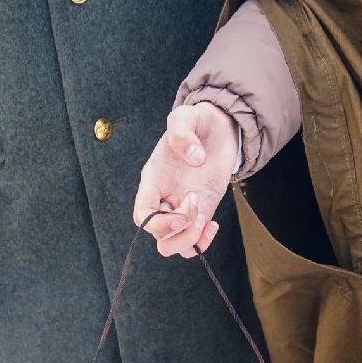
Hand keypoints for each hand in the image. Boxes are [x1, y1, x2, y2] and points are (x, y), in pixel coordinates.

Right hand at [133, 102, 238, 257]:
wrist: (218, 129)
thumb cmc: (198, 122)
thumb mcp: (186, 116)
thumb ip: (182, 131)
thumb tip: (194, 157)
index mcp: (153, 181)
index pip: (142, 215)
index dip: (159, 223)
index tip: (182, 212)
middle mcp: (164, 200)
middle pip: (159, 236)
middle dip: (180, 229)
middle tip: (198, 204)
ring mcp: (181, 210)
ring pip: (173, 246)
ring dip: (190, 240)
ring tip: (206, 220)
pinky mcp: (200, 214)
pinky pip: (192, 243)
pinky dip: (202, 242)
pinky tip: (214, 225)